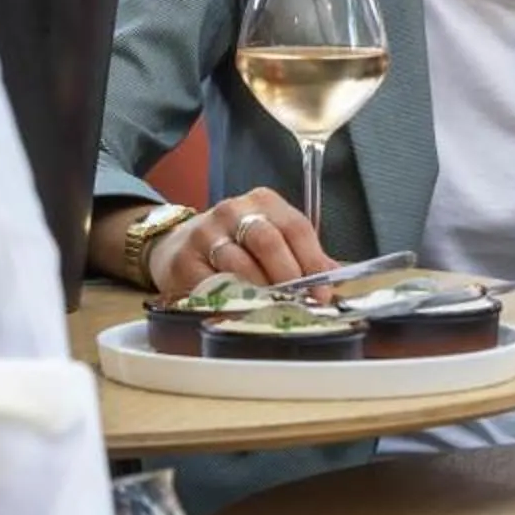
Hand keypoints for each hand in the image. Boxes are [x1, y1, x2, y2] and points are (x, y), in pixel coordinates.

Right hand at [151, 188, 336, 295]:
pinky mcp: (184, 260)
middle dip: (289, 276)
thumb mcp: (270, 239)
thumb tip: (337, 280)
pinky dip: (231, 302)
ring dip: (261, 292)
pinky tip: (243, 313)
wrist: (177, 245)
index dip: (313, 262)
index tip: (323, 293)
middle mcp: (234, 211)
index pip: (296, 227)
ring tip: (276, 311)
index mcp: (264, 202)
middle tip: (301, 304)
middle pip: (268, 241)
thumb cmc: (235, 245)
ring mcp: (206, 233)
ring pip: (239, 263)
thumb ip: (303, 257)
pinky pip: (211, 285)